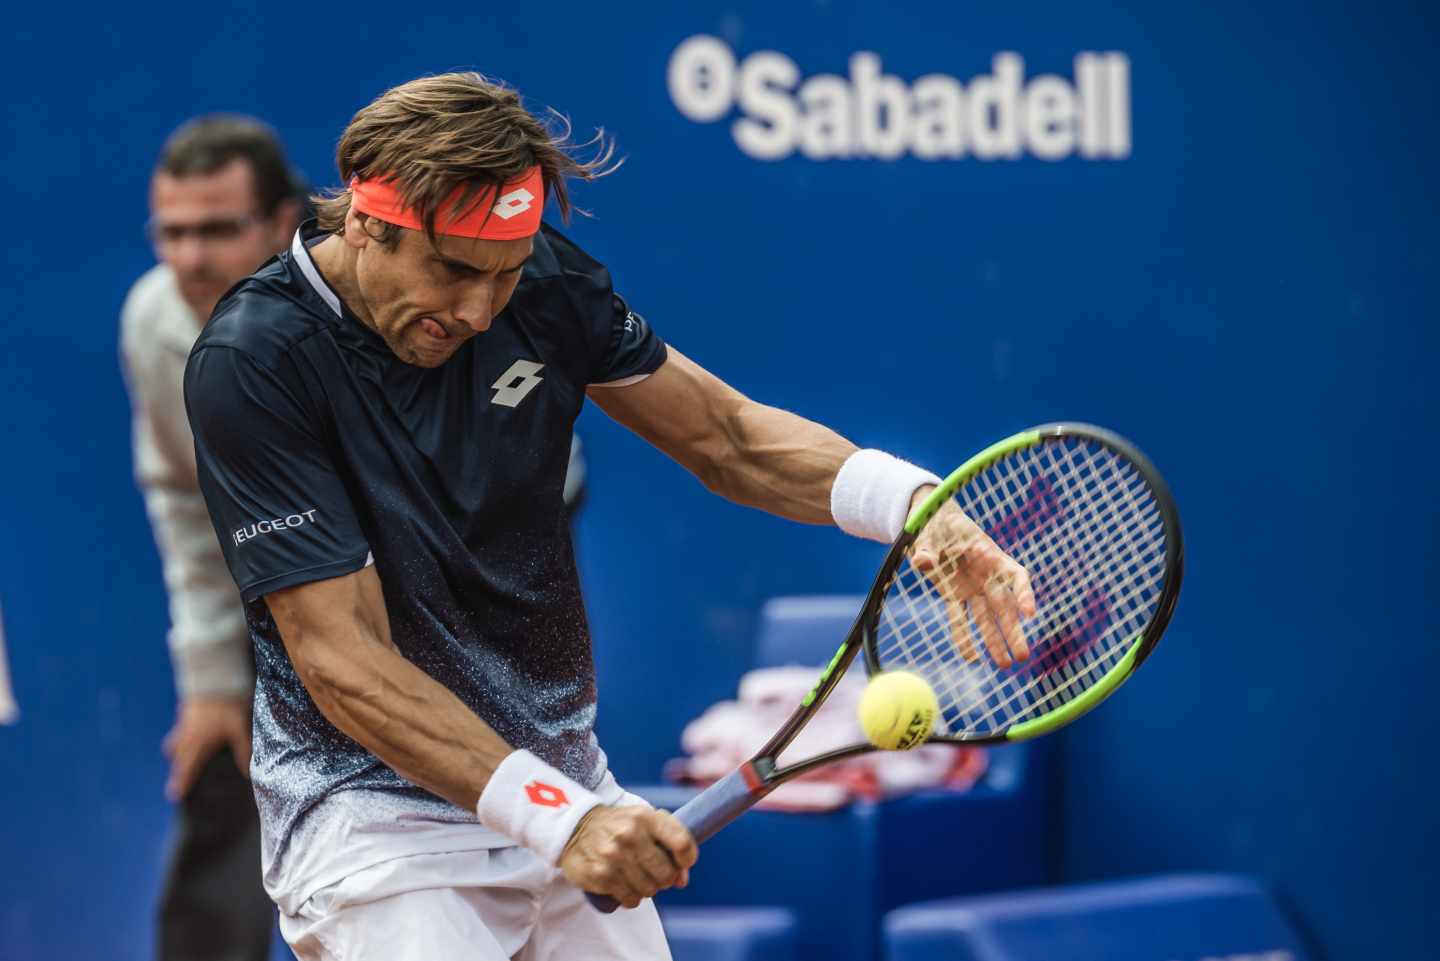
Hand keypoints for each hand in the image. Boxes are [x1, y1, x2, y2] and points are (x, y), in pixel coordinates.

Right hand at [162, 695, 251, 800]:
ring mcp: (183, 723)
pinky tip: (190, 734)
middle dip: (176, 771)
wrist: (213, 679)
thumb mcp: (239, 729)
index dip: (181, 783)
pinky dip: (181, 736)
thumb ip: (243, 750)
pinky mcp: (185, 711)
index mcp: (197, 745)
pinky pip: (179, 729)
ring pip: (174, 743)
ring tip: (178, 759)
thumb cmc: (227, 706)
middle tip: (174, 783)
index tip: (174, 796)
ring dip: (175, 752)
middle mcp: (186, 737)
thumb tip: (247, 773)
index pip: (187, 769)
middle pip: (176, 759)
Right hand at [559, 804, 696, 907]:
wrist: (575, 827)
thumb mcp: (645, 821)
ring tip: (636, 876)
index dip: (688, 858)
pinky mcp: (600, 875)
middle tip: (655, 872)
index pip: (681, 842)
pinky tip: (624, 884)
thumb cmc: (620, 825)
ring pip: (650, 890)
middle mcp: (629, 834)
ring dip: (647, 888)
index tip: (683, 862)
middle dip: (665, 878)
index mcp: (645, 817)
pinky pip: (631, 899)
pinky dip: (631, 897)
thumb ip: (669, 842)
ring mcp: (613, 856)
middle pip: (667, 873)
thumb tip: (682, 880)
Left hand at [908, 487, 1037, 668]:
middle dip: (1013, 631)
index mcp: (989, 553)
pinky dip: (965, 636)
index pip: (1015, 575)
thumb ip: (926, 550)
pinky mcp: (955, 594)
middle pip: (1004, 606)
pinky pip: (962, 618)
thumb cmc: (937, 523)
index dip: (1024, 593)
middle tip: (1023, 655)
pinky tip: (972, 657)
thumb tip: (921, 561)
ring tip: (1006, 665)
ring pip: (987, 617)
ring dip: (996, 641)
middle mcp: (986, 574)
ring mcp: (972, 586)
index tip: (1029, 613)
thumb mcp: (931, 532)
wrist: (931, 521)